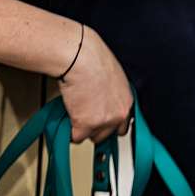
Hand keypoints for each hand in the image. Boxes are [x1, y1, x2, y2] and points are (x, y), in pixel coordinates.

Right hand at [58, 25, 131, 142]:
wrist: (80, 58)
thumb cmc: (91, 59)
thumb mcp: (112, 77)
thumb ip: (112, 93)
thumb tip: (103, 99)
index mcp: (127, 102)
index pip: (123, 125)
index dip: (110, 124)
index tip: (101, 123)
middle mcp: (120, 114)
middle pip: (108, 134)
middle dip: (96, 128)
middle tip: (85, 117)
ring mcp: (104, 121)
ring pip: (92, 136)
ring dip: (82, 129)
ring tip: (75, 113)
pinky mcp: (86, 124)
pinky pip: (76, 137)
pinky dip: (70, 131)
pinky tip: (67, 119)